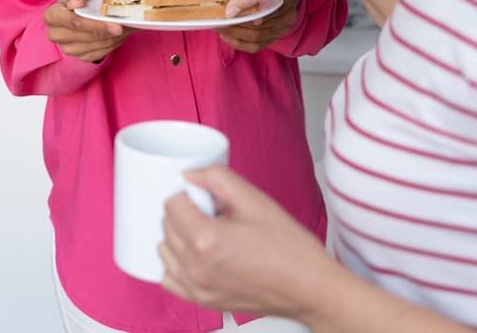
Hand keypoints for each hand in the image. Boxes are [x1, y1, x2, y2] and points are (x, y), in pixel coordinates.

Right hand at [43, 0, 130, 61]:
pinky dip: (110, 45)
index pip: (72, 22)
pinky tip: (117, 36)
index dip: (92, 23)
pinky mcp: (79, 56)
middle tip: (122, 26)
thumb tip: (75, 3)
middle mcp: (55, 34)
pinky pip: (97, 54)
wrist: (92, 8)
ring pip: (92, 46)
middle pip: (84, 36)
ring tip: (123, 29)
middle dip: (104, 32)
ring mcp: (67, 48)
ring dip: (110, 39)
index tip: (110, 22)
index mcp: (52, 16)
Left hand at [159, 165, 332, 319]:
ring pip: (165, 249)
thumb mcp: (256, 201)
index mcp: (206, 239)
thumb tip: (190, 175)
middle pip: (167, 225)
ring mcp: (197, 287)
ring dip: (179, 236)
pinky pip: (170, 277)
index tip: (207, 198)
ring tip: (210, 234)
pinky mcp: (202, 301)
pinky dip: (177, 263)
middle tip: (214, 213)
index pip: (171, 203)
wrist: (311, 289)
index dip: (189, 194)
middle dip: (185, 213)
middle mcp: (195, 267)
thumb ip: (218, 179)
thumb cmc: (291, 250)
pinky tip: (199, 256)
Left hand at [218, 0, 298, 52]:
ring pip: (256, 37)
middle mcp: (289, 17)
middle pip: (261, 25)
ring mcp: (282, 31)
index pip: (270, 7)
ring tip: (218, 27)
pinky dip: (237, 43)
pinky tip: (224, 36)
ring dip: (234, 33)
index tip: (233, 10)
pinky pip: (255, 46)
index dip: (252, 10)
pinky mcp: (273, 40)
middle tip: (219, 19)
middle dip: (237, 23)